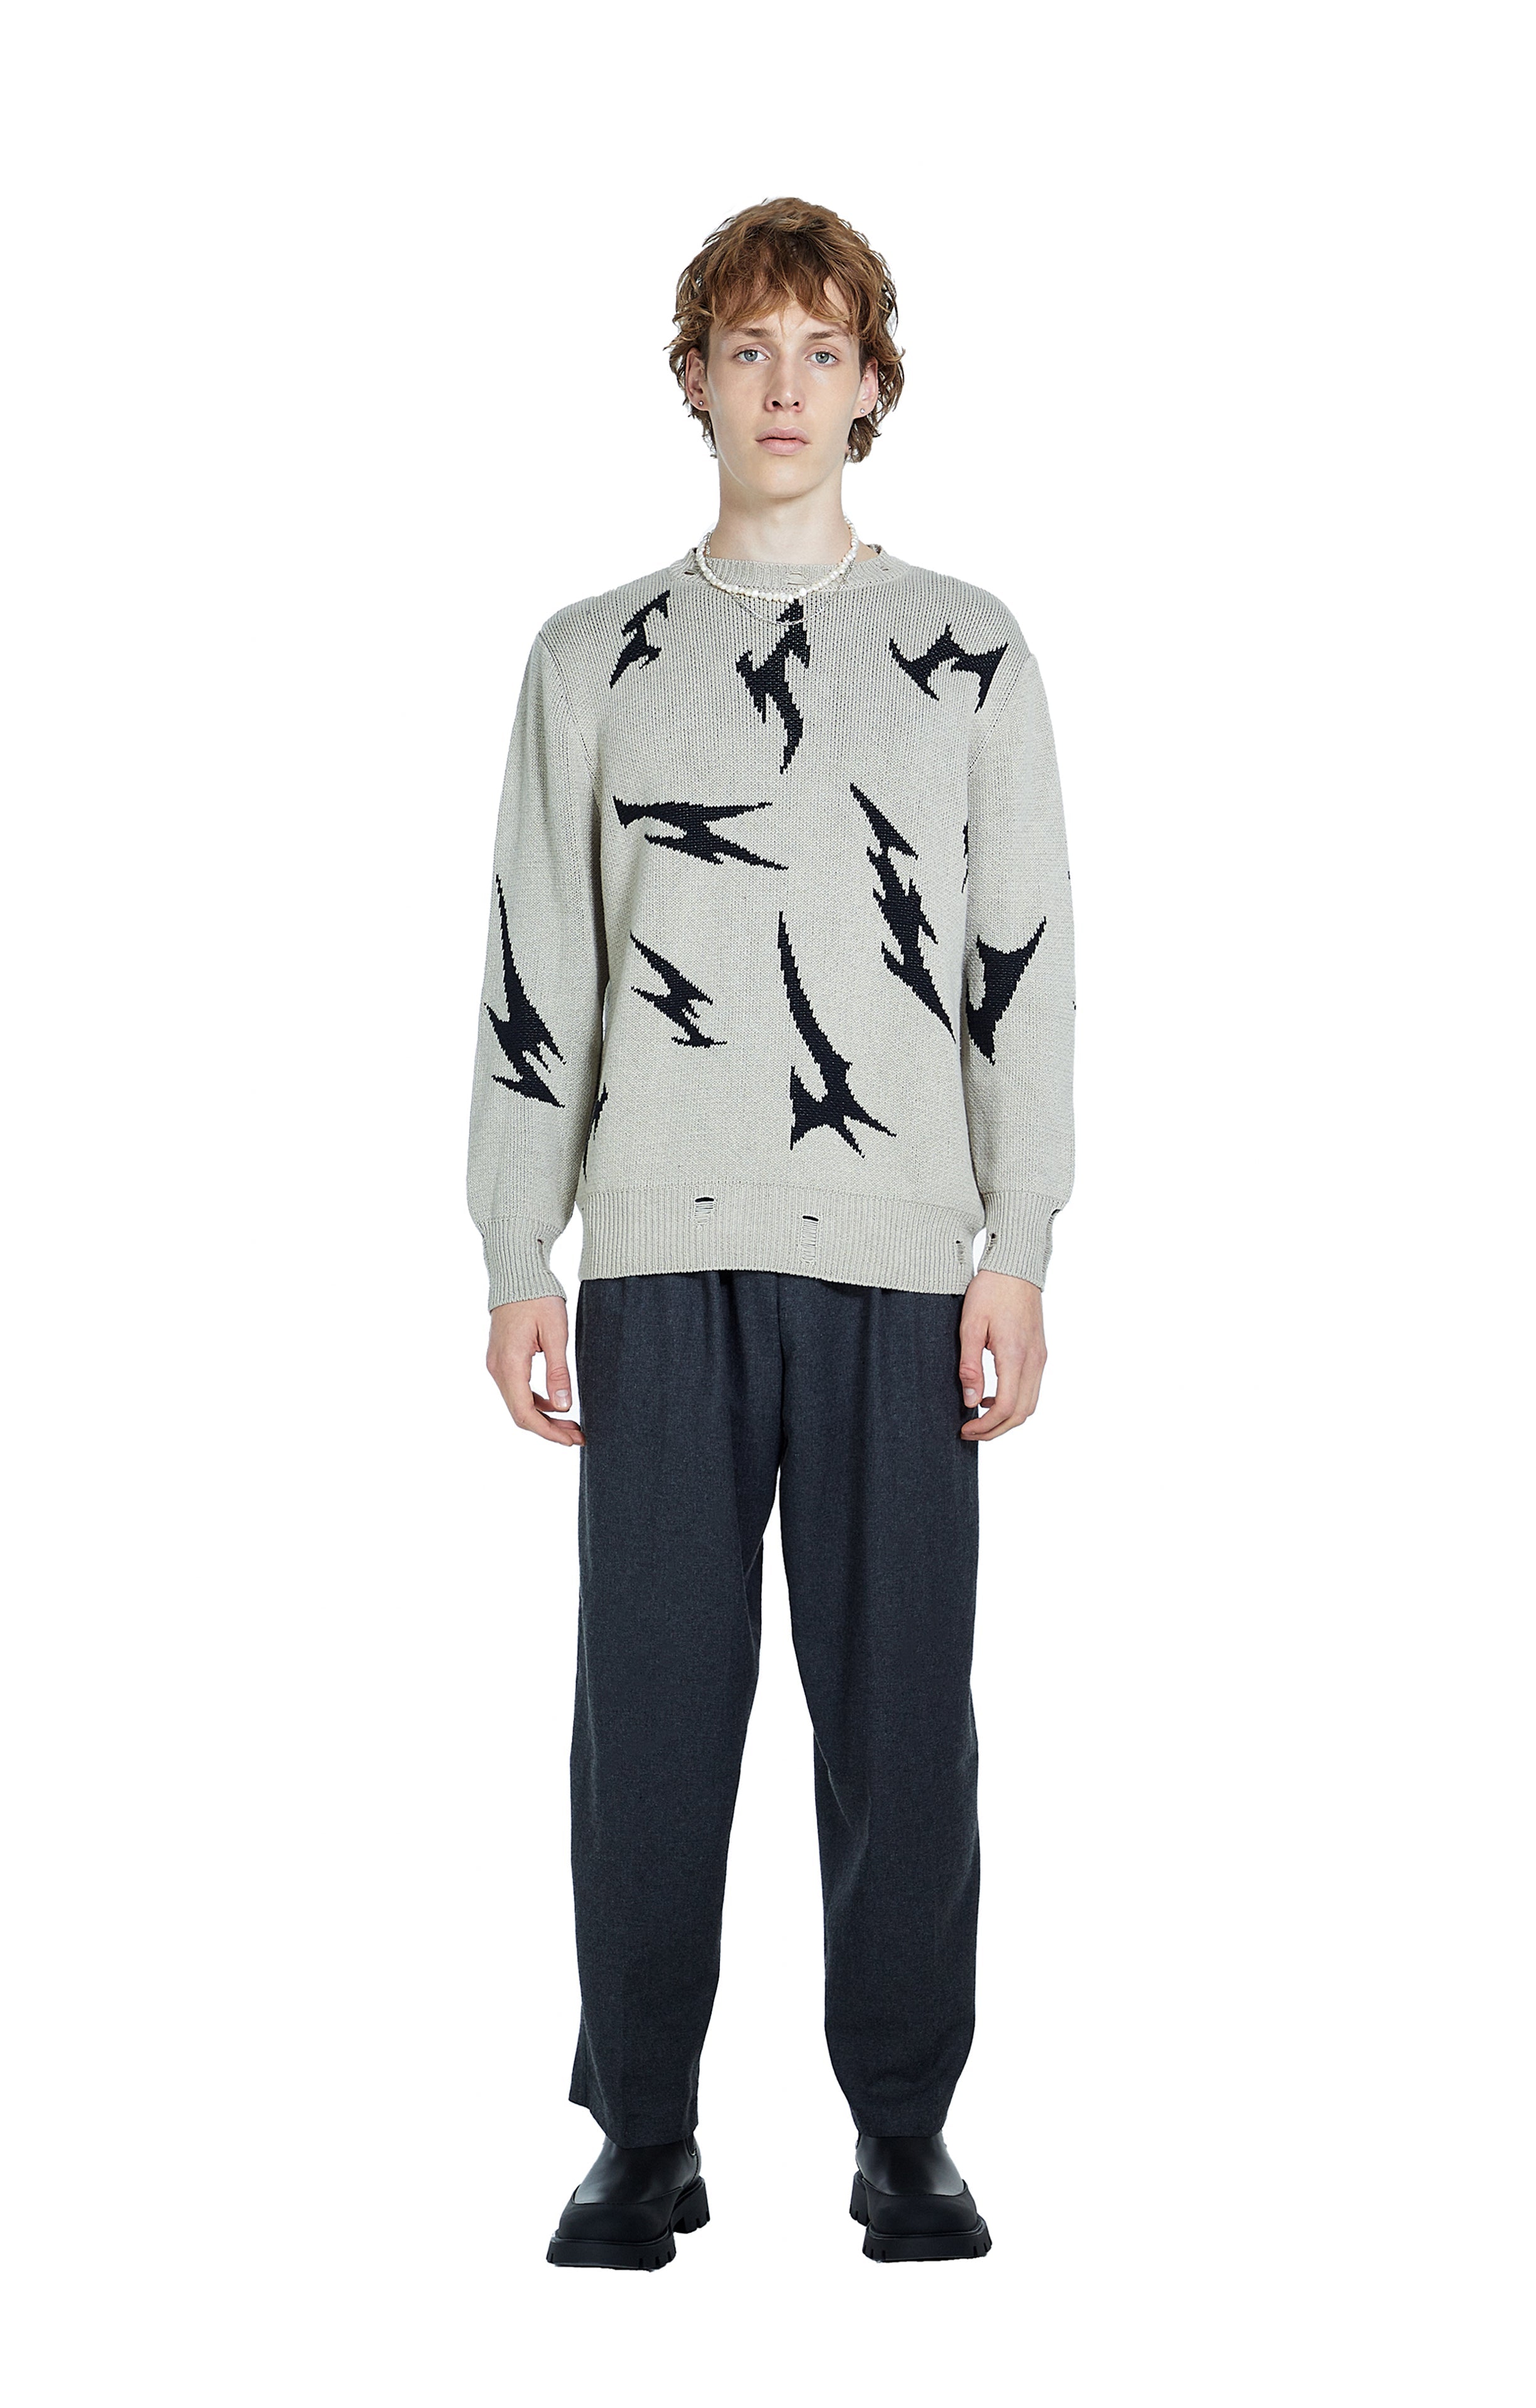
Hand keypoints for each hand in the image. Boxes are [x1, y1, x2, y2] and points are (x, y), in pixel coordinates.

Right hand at [486, 1297, 584, 1445]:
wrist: (517, 1274)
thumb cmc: (538, 1298)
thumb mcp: (555, 1333)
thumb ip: (558, 1372)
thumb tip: (564, 1407)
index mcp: (510, 1364)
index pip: (525, 1413)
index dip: (548, 1432)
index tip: (571, 1440)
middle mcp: (498, 1368)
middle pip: (520, 1413)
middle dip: (549, 1429)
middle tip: (578, 1436)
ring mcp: (497, 1364)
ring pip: (518, 1404)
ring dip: (543, 1417)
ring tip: (572, 1424)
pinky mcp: (501, 1360)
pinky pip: (517, 1390)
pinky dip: (536, 1402)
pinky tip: (557, 1403)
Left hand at [957, 1270, 1045, 1440]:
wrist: (1015, 1267)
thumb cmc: (990, 1291)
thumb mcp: (970, 1326)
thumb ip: (970, 1366)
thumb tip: (970, 1401)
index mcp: (1015, 1355)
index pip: (1007, 1407)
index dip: (986, 1426)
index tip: (965, 1430)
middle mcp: (1034, 1360)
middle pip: (1022, 1413)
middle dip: (996, 1429)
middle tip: (970, 1431)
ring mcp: (1040, 1357)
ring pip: (1030, 1403)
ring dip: (1007, 1417)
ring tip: (979, 1417)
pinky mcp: (1040, 1353)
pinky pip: (1031, 1388)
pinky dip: (1015, 1402)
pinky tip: (992, 1395)